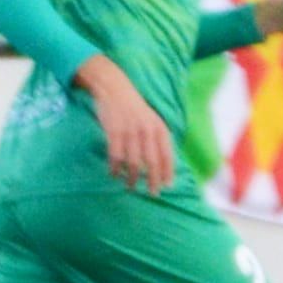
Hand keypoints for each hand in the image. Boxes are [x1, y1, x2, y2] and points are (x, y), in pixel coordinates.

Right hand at [76, 59, 176, 192]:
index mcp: (159, 128)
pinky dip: (115, 168)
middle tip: (152, 193)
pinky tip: (114, 174)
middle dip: (153, 181)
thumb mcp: (152, 120)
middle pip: (152, 162)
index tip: (167, 186)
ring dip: (133, 178)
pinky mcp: (114, 132)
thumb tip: (164, 164)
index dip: (168, 172)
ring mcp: (130, 131)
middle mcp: (147, 130)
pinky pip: (116, 156)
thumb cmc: (134, 108)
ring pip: (134, 162)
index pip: (167, 155)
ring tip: (131, 187)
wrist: (114, 89)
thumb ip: (158, 139)